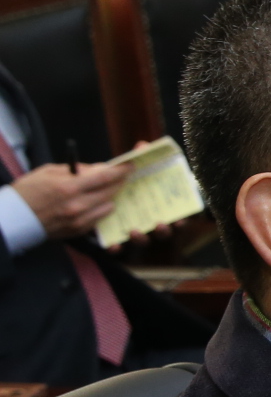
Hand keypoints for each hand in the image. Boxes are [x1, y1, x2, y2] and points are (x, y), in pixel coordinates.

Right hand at [10, 161, 131, 241]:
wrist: (13, 218)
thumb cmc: (27, 191)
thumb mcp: (48, 171)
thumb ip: (75, 170)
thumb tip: (96, 169)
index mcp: (69, 187)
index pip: (104, 177)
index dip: (121, 170)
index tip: (130, 165)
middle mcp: (77, 205)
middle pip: (110, 192)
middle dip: (119, 182)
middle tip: (124, 176)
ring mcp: (78, 220)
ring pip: (108, 206)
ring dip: (111, 197)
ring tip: (110, 189)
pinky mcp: (76, 231)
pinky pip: (98, 219)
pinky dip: (102, 210)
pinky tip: (99, 203)